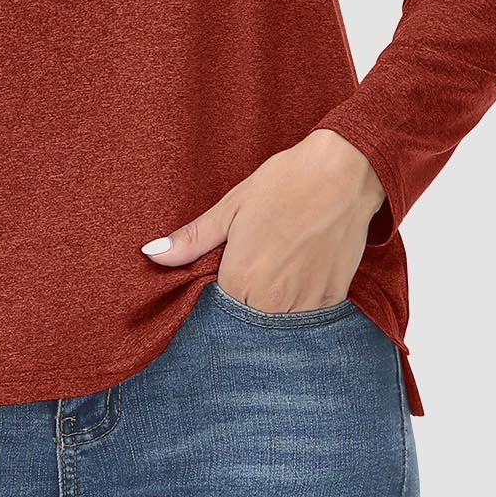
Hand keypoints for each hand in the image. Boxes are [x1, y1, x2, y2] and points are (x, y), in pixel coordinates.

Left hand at [140, 130, 386, 311]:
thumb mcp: (231, 207)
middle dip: (244, 303)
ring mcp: (306, 303)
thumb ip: (192, 239)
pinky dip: (299, 304)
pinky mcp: (333, 299)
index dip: (217, 295)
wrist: (344, 173)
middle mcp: (272, 300)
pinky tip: (298, 275)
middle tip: (255, 267)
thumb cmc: (285, 183)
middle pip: (247, 321)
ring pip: (278, 324)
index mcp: (241, 278)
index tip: (224, 277)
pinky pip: (307, 318)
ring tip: (277, 269)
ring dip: (272, 308)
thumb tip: (151, 255)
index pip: (216, 311)